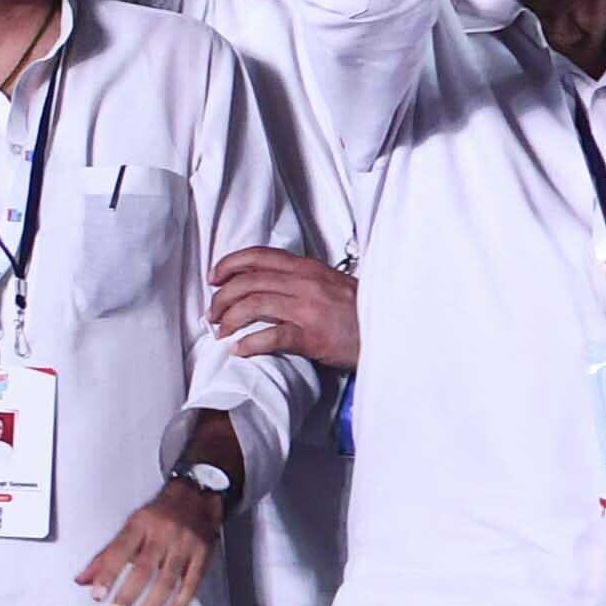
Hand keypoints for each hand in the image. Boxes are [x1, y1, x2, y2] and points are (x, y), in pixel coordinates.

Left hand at [82, 467, 228, 605]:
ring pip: (167, 581)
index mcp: (140, 524)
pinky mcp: (203, 556)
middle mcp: (163, 534)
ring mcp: (185, 546)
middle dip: (126, 599)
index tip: (97, 596)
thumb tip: (81, 581)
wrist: (198, 496)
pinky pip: (191, 585)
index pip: (120, 551)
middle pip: (144, 570)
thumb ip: (106, 556)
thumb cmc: (159, 515)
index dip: (108, 574)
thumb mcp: (130, 527)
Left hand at [207, 244, 357, 368]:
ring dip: (230, 318)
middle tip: (213, 313)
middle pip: (249, 280)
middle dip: (222, 297)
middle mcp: (306, 283)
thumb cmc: (361, 312)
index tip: (215, 277)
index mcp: (309, 268)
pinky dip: (250, 343)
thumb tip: (267, 284)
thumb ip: (303, 280)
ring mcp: (308, 309)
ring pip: (254, 303)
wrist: (391, 329)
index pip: (260, 256)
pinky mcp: (313, 336)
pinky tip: (240, 350)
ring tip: (222, 332)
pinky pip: (271, 336)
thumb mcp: (331, 284)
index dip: (230, 264)